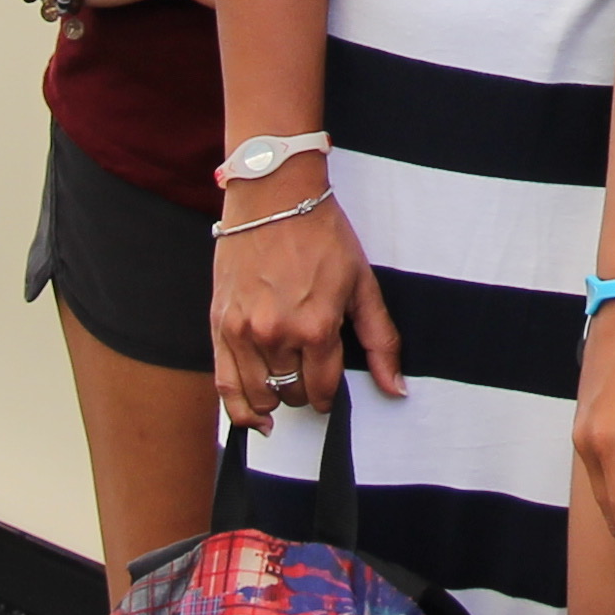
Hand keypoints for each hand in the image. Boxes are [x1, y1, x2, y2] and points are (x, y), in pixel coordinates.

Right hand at [209, 191, 400, 432]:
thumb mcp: (362, 284)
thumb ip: (381, 341)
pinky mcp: (219, 325)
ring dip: (274, 399)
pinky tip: (254, 415)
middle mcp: (277, 335)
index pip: (323, 389)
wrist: (273, 198)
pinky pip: (224, 384)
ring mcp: (243, 332)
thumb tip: (396, 389)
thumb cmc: (322, 235)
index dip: (329, 397)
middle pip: (291, 392)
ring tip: (284, 390)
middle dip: (304, 391)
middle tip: (309, 375)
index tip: (329, 391)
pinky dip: (238, 408)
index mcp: (316, 326)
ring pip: (259, 395)